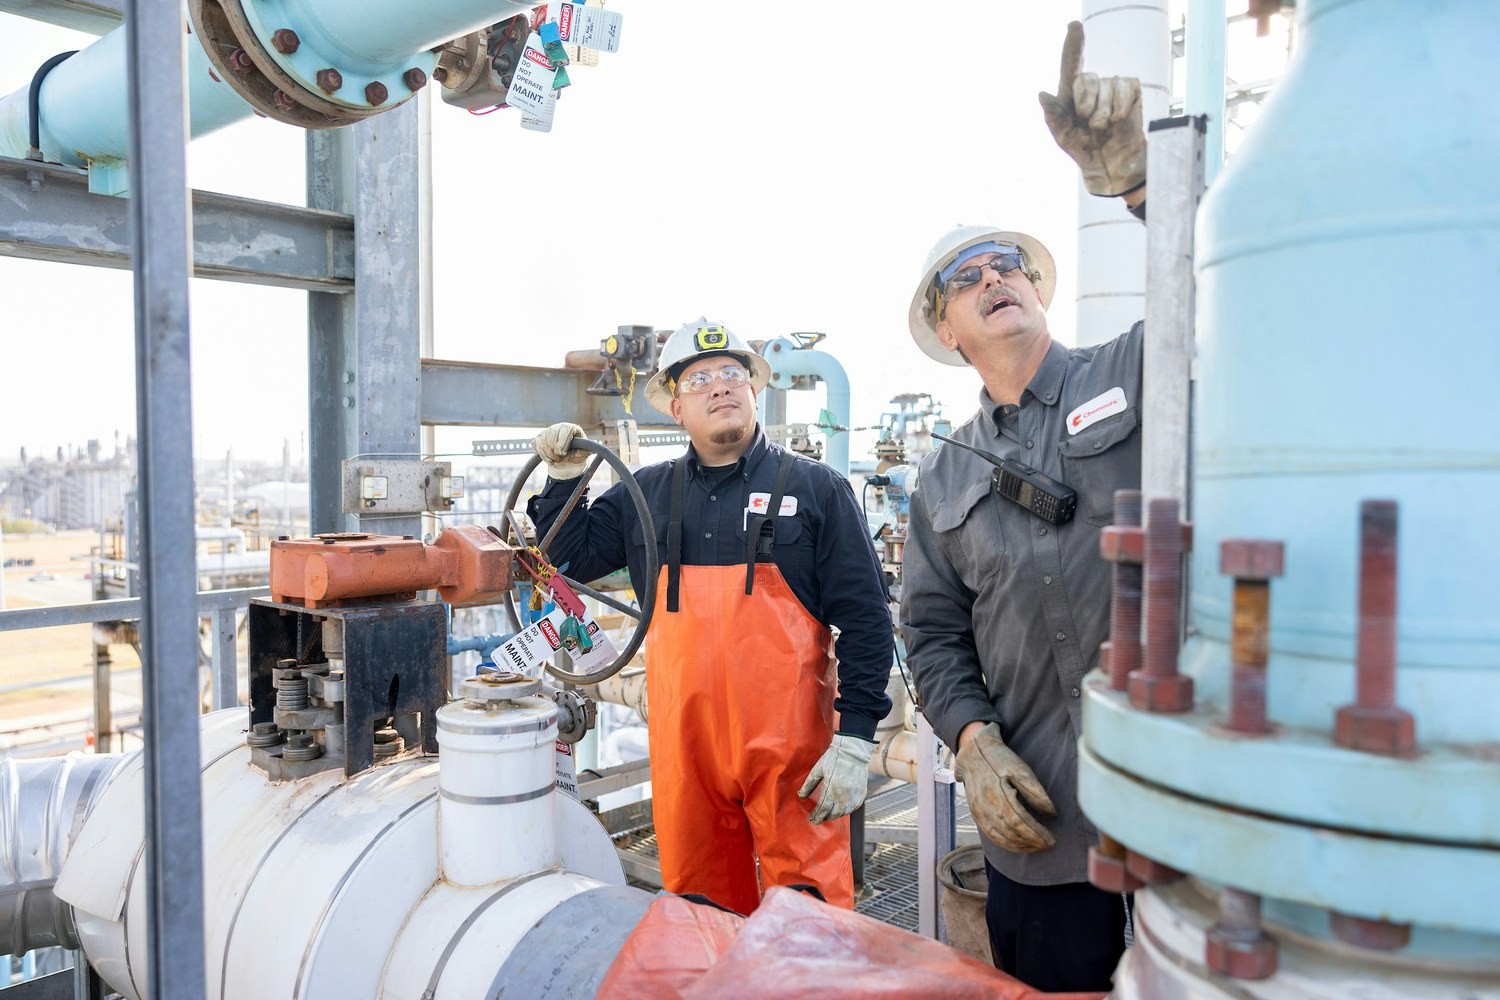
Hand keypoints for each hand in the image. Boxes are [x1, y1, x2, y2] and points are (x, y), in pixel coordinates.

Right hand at [532, 422, 588, 480]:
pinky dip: (542, 454)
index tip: (563, 453)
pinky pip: (536, 444)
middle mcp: (559, 427)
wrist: (566, 460)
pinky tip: (549, 458)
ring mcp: (548, 431)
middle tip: (561, 457)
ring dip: (549, 454)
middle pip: (552, 436)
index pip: (565, 429)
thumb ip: (585, 452)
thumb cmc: (576, 455)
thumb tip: (592, 451)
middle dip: (555, 451)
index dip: (562, 443)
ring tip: (556, 459)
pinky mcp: (539, 437)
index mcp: (571, 428)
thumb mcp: (582, 454)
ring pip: (543, 441)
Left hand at [797, 733, 876, 823]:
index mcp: (831, 788)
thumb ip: (809, 784)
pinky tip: (841, 809)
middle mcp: (844, 794)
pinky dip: (846, 810)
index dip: (817, 816)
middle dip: (825, 817)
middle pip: (833, 813)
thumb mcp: (818, 769)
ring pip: (844, 812)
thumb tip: (801, 796)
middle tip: (819, 818)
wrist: (853, 751)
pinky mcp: (861, 794)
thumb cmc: (834, 758)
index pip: (823, 808)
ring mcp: (854, 795)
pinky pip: (853, 808)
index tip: (813, 819)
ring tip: (829, 814)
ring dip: (835, 815)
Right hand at [954, 723, 1056, 852]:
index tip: (1051, 840)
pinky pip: (991, 836)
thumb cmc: (1000, 760)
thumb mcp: (1020, 769)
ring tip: (1037, 847)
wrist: (973, 754)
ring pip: (1000, 837)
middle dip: (1032, 842)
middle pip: (1011, 831)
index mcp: (998, 792)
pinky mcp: (976, 815)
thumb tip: (1052, 813)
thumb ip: (1036, 791)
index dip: (1036, 833)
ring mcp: (978, 812)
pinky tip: (1020, 845)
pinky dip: (1007, 845)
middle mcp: (985, 805)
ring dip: (1020, 846)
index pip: (1019, 820)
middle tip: (1048, 845)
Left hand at [1037, 21, 1146, 197]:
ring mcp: (1111, 85)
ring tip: (1103, 127)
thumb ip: (1052, 115)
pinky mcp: (1130, 90)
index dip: (1073, 44)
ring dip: (1103, 112)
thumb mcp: (1062, 135)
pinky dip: (1119, 106)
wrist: (1109, 164)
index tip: (1074, 26)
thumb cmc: (1082, 148)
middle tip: (1089, 125)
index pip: (1070, 63)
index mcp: (1070, 92)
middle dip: (1086, 105)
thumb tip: (1042, 93)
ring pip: (1106, 85)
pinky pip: (1125, 87)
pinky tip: (1117, 120)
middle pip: (1085, 80)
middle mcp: (1091, 84)